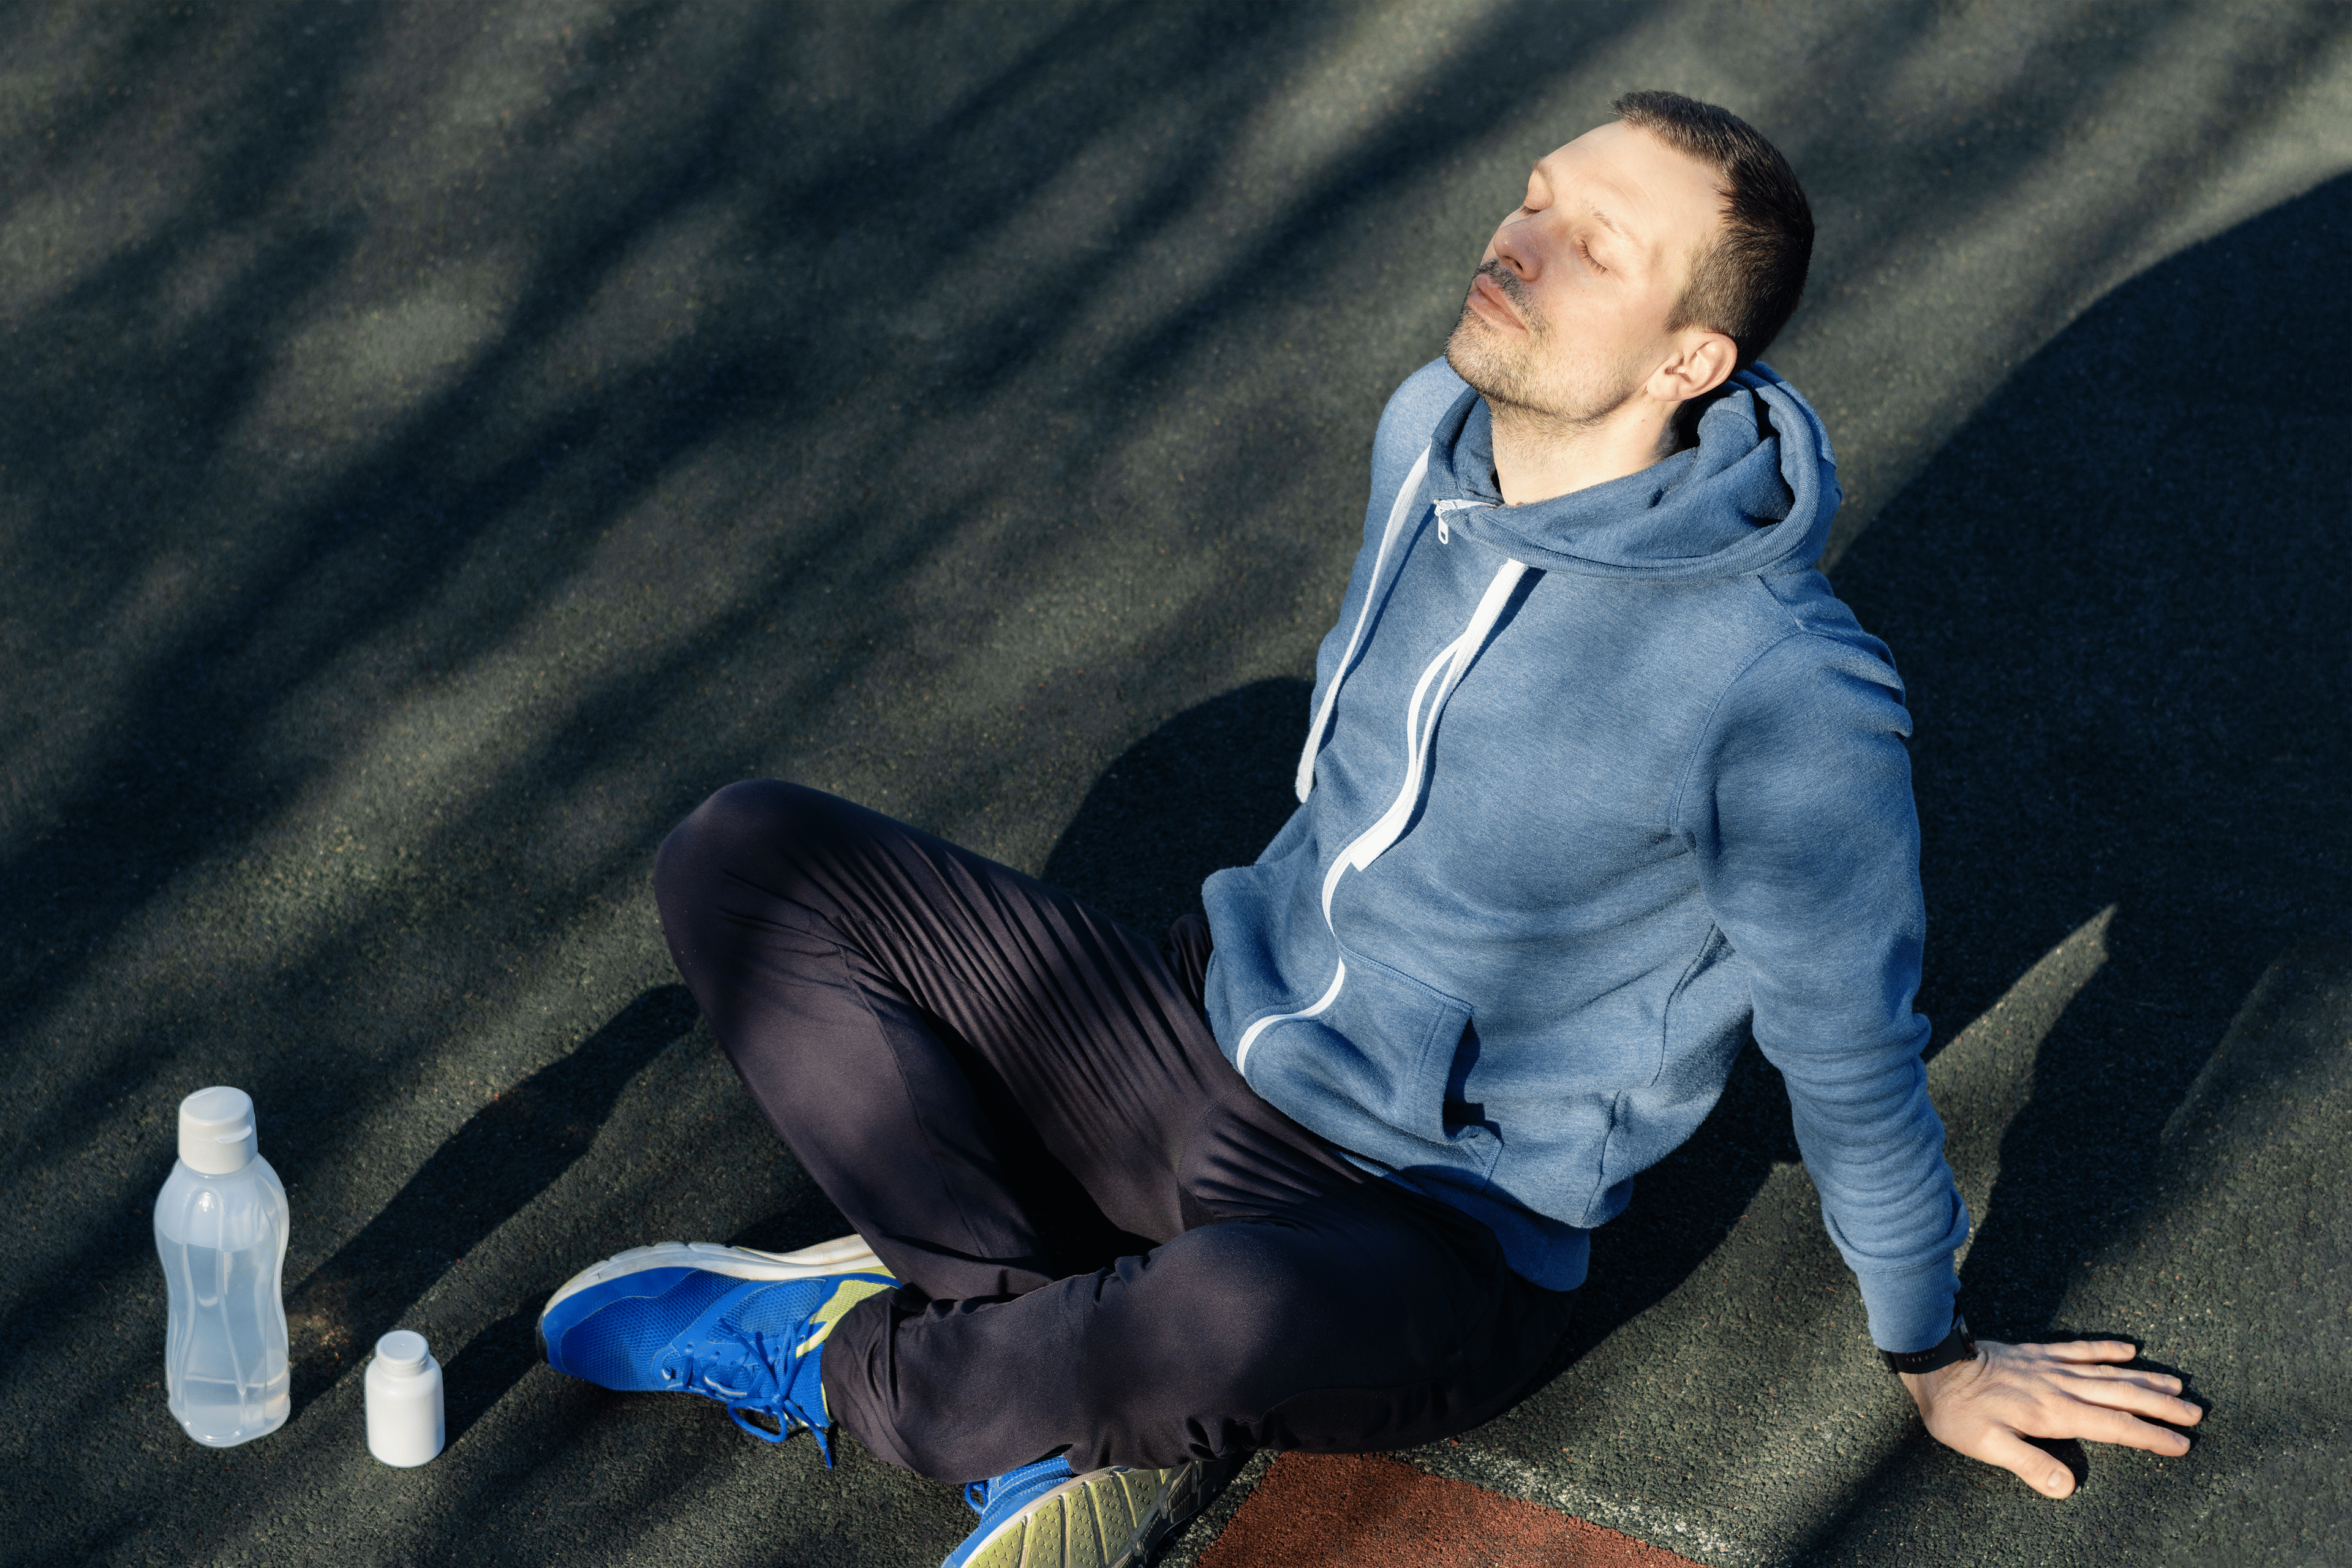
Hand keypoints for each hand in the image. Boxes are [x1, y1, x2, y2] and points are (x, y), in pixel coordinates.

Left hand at [1901, 1338, 2199, 1497]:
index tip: (2182, 1444)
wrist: (1933, 1362)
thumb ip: (2030, 1465)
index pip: (2115, 1427)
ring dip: (2145, 1379)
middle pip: (2123, 1396)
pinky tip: (2129, 1349)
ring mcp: (2050, 1366)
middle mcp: (2060, 1387)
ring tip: (2177, 1385)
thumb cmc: (1957, 1411)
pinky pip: (2080, 1349)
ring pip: (2109, 1372)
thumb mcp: (1988, 1446)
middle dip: (2162, 1407)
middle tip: (2197, 1413)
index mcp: (2054, 1413)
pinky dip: (2107, 1349)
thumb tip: (2069, 1487)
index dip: (2151, 1436)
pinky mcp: (2036, 1353)